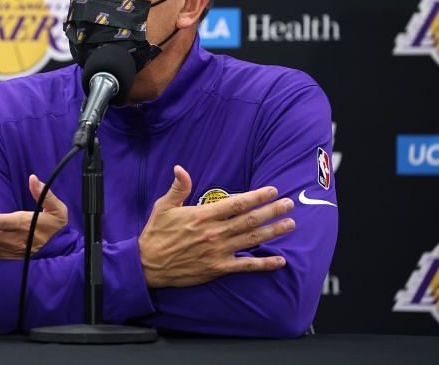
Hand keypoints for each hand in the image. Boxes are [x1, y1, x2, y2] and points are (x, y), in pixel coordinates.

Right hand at [139, 165, 294, 287]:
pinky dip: (264, 264)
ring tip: (290, 224)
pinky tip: (280, 261)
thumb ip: (178, 188)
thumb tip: (180, 168)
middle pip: (250, 220)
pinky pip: (245, 266)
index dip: (257, 196)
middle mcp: (214, 233)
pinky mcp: (217, 269)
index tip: (272, 190)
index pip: (236, 203)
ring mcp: (218, 252)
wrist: (148, 264)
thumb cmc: (156, 233)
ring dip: (273, 231)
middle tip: (289, 204)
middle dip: (272, 210)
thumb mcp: (163, 206)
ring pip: (252, 240)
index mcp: (203, 216)